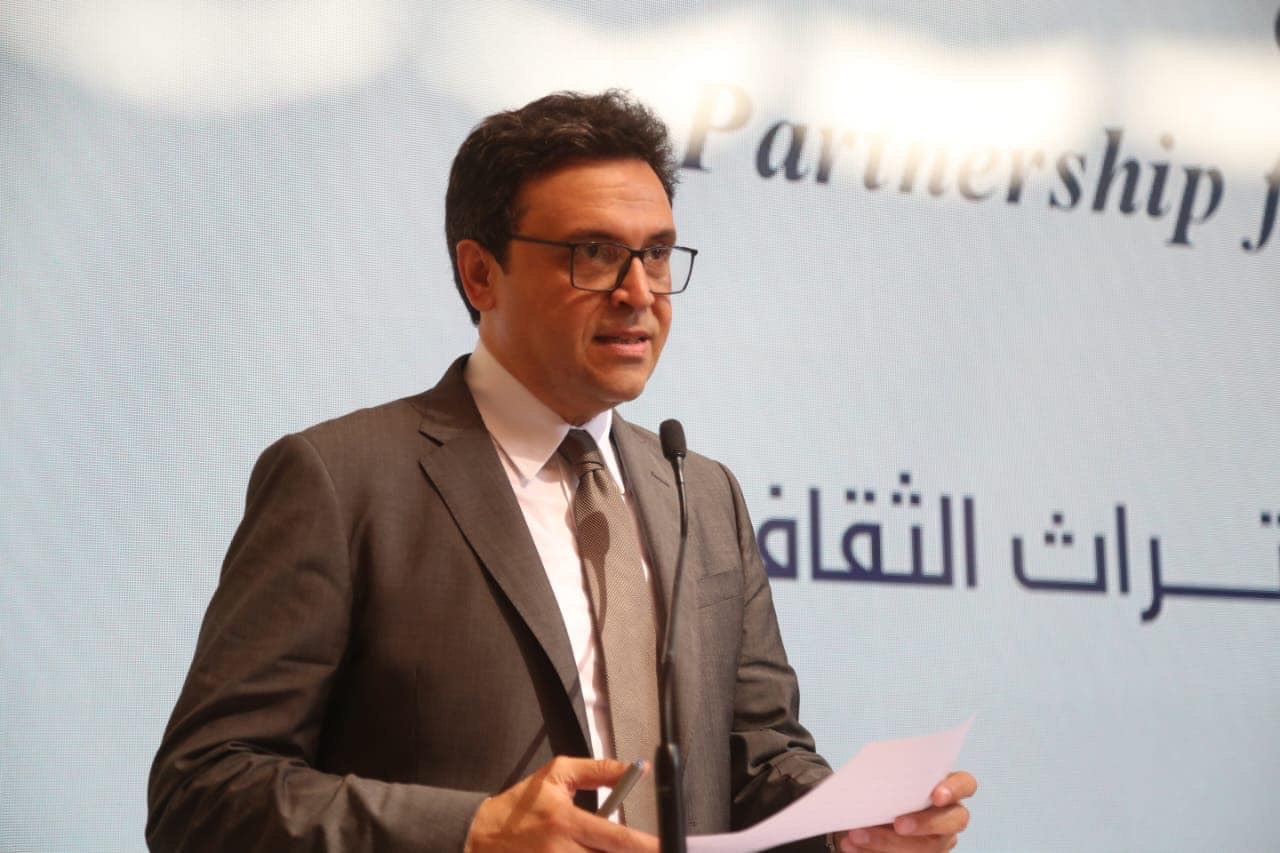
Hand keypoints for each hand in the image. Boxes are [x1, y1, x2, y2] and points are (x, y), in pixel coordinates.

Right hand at [463, 756, 658, 852]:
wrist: (478, 837)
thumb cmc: (519, 807)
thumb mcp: (555, 776)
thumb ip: (597, 770)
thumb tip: (634, 769)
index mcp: (567, 822)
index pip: (617, 839)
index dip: (645, 846)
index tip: (664, 846)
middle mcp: (562, 852)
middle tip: (648, 850)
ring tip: (615, 850)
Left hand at [833, 770, 976, 851]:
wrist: (864, 809)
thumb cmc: (881, 789)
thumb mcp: (885, 778)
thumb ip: (890, 778)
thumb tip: (872, 782)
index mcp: (945, 787)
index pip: (966, 784)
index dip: (955, 789)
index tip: (936, 795)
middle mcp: (949, 816)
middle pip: (953, 821)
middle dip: (925, 823)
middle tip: (898, 824)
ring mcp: (939, 841)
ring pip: (928, 848)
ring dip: (888, 842)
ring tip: (856, 835)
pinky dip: (873, 852)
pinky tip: (851, 845)